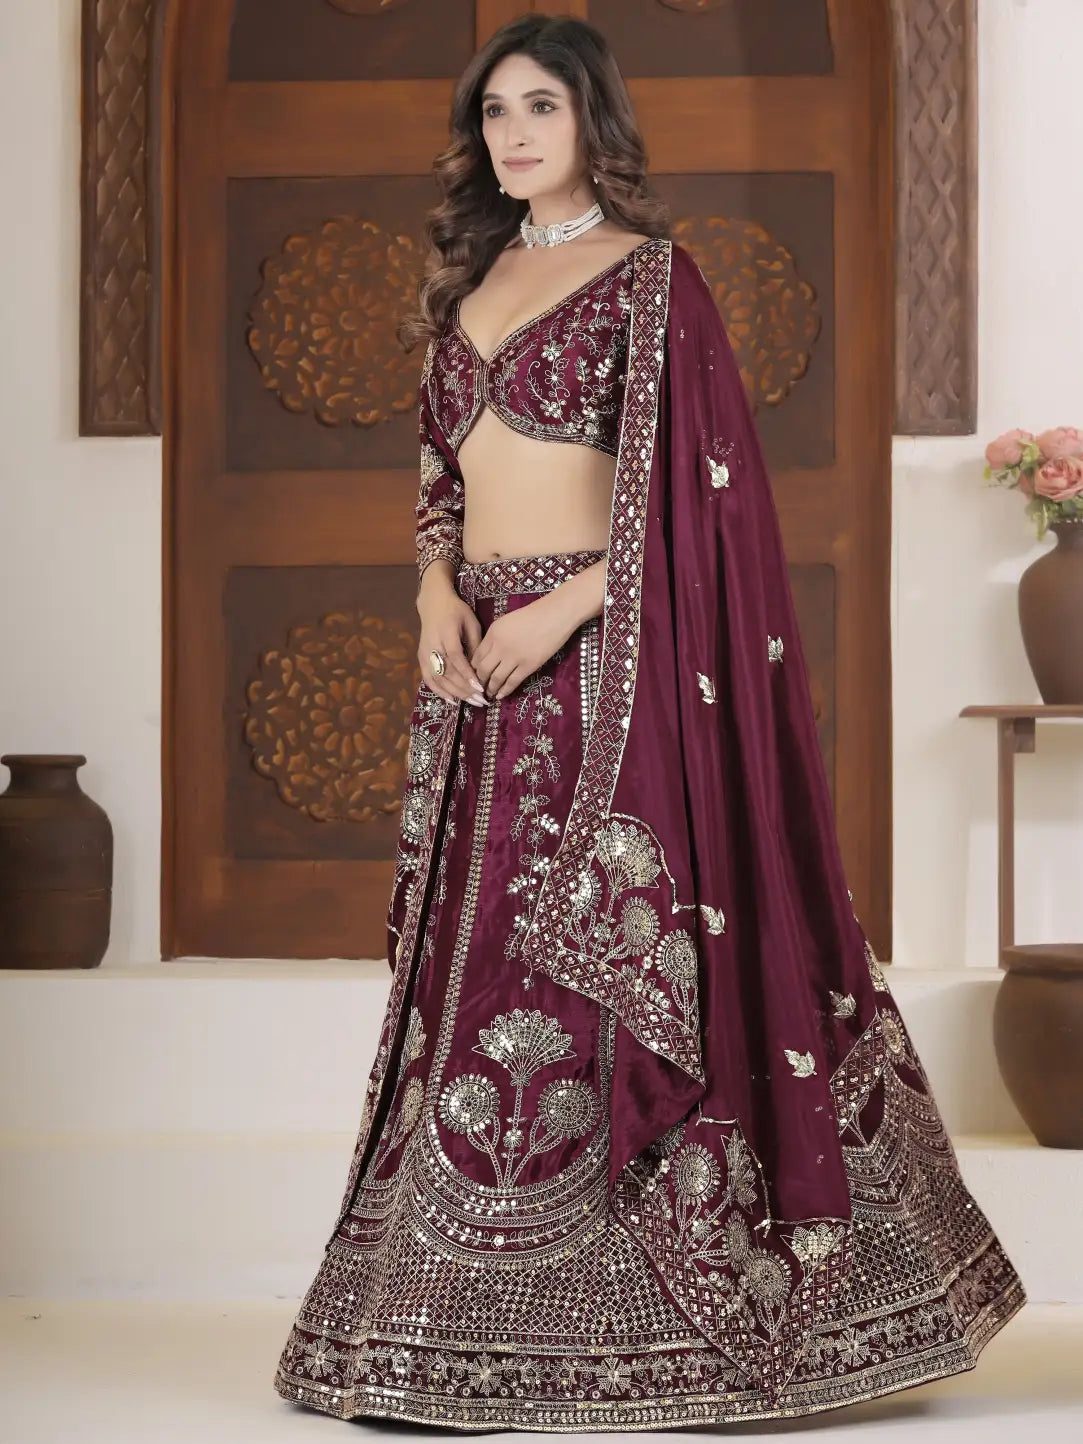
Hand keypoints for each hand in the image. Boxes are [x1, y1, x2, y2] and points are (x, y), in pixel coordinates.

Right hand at [417, 568, 486, 706]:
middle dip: (465, 689)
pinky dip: (440, 691)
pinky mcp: (421, 658)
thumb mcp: (471, 622)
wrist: (433, 603)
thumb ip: (475, 644)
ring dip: (455, 693)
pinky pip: (429, 678)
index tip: (480, 687)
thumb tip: (483, 668)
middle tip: (482, 701)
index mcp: (446, 633)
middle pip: (448, 672)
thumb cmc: (457, 611)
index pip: (456, 658)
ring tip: (472, 702)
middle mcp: (433, 645)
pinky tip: (452, 701)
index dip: (467, 674)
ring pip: (438, 678)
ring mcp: (425, 653)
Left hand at [471, 593, 577, 700]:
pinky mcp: (528, 666)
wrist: (555, 615)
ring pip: (496, 678)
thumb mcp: (506, 622)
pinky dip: (504, 691)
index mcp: (493, 633)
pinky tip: (500, 696)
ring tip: (489, 694)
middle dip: (479, 681)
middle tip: (478, 688)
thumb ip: (495, 637)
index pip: (476, 656)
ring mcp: (513, 657)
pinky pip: (512, 682)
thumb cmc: (532, 615)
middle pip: (483, 669)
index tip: (473, 675)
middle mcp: (499, 646)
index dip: (472, 669)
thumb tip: (488, 654)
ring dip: (490, 689)